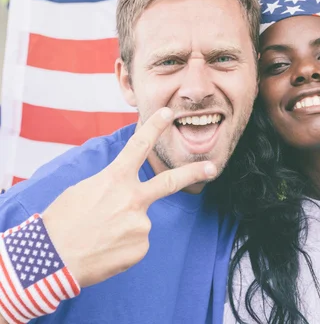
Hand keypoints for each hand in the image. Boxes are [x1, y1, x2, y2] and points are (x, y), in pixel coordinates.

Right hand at [42, 107, 216, 287]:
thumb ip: (109, 186)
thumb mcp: (81, 191)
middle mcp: (133, 199)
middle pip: (170, 181)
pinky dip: (123, 247)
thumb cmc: (60, 223)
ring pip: (139, 222)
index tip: (168, 113)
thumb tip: (123, 194)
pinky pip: (136, 243)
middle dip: (194, 172)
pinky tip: (105, 249)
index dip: (154, 127)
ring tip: (99, 237)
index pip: (138, 146)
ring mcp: (140, 224)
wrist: (50, 261)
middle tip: (213, 167)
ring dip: (123, 229)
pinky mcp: (141, 247)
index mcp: (114, 180)